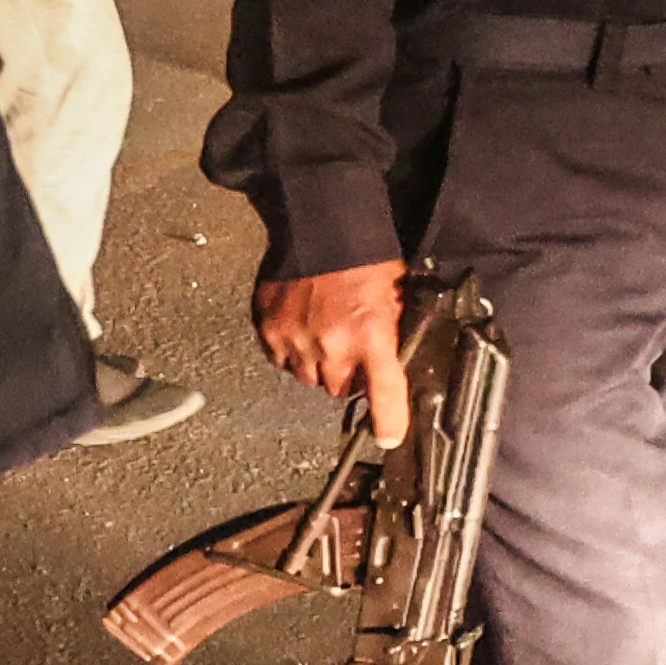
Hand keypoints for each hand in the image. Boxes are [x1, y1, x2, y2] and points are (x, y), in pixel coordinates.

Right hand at [253, 259, 410, 446]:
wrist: (319, 227)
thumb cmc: (365, 256)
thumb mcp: (395, 294)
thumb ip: (392, 331)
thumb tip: (395, 357)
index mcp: (372, 335)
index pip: (384, 391)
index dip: (389, 419)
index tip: (389, 437)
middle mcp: (333, 346)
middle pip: (340, 390)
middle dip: (348, 376)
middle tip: (352, 349)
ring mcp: (297, 341)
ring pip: (310, 378)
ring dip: (319, 365)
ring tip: (326, 333)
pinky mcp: (270, 332)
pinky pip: (283, 360)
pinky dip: (292, 351)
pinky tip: (302, 326)